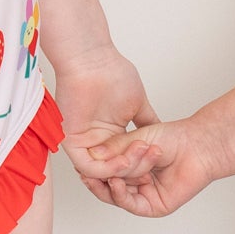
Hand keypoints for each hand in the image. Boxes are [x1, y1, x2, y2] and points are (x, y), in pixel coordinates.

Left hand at [53, 45, 160, 203]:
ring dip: (127, 169)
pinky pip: (90, 167)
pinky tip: (125, 161)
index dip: (145, 164)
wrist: (93, 61)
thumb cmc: (112, 75)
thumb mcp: (139, 105)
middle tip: (154, 157)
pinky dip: (109, 169)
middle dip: (139, 168)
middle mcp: (97, 142)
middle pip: (119, 171)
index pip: (129, 161)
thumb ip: (149, 122)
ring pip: (105, 172)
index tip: (161, 159)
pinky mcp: (71, 142)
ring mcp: (84, 143)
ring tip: (143, 156)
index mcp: (112, 135)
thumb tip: (163, 135)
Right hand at [88, 117, 218, 218]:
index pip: (104, 173)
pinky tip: (116, 182)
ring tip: (108, 171)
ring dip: (113, 181)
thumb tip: (90, 156)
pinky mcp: (154, 206)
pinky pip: (131, 204)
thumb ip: (113, 150)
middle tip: (85, 172)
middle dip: (97, 178)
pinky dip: (120, 194)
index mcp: (129, 167)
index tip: (79, 162)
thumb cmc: (171, 138)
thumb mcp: (134, 140)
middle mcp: (135, 182)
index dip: (91, 169)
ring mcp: (144, 195)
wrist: (196, 144)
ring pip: (116, 195)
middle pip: (107, 186)